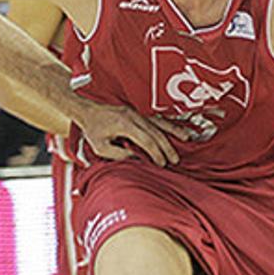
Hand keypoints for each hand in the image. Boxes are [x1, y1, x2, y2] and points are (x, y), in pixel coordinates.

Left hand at [71, 101, 187, 166]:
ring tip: (186, 139)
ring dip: (173, 132)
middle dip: (167, 147)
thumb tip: (136, 159)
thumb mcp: (100, 147)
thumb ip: (118, 154)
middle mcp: (133, 116)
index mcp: (125, 124)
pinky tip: (176, 128)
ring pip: (159, 122)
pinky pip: (156, 118)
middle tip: (174, 160)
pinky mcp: (137, 113)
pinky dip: (168, 124)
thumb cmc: (92, 129)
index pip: (146, 140)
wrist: (87, 110)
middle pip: (156, 132)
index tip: (162, 164)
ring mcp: (137, 113)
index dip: (156, 153)